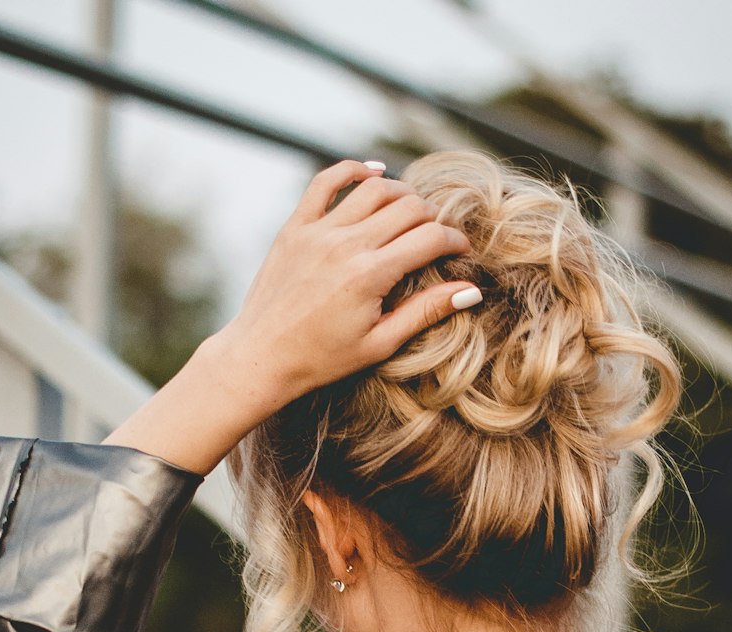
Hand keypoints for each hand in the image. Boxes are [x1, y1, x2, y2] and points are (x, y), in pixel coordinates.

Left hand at [222, 158, 478, 402]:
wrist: (260, 357)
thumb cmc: (321, 360)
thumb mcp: (380, 343)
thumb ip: (425, 312)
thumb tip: (471, 290)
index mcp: (371, 275)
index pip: (430, 238)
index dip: (454, 241)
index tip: (460, 251)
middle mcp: (346, 245)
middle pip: (408, 208)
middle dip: (432, 218)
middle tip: (436, 237)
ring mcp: (318, 231)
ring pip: (375, 189)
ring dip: (402, 194)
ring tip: (411, 211)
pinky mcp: (295, 227)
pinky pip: (326, 182)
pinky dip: (353, 170)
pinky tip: (372, 173)